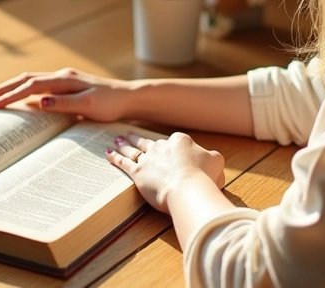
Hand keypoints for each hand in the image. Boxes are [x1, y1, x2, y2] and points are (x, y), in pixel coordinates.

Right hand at [0, 68, 133, 122]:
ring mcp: (63, 80)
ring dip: (10, 88)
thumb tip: (39, 101)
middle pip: (24, 79)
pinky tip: (16, 99)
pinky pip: (38, 87)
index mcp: (64, 80)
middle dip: (2, 89)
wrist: (130, 98)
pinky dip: (22, 91)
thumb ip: (64, 103)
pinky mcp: (66, 87)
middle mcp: (61, 76)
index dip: (10, 95)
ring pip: (29, 81)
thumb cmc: (112, 103)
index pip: (30, 86)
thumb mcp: (89, 105)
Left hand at [106, 132, 225, 212]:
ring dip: (125, 144)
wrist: (187, 188)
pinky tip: (108, 153)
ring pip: (134, 148)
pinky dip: (115, 157)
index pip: (175, 142)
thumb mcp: (216, 162)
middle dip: (139, 139)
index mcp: (181, 141)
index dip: (172, 148)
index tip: (170, 151)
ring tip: (118, 139)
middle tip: (131, 135)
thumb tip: (210, 159)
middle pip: (150, 142)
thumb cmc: (204, 176)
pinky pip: (123, 162)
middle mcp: (162, 146)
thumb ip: (211, 158)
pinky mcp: (137, 172)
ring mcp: (148, 158)